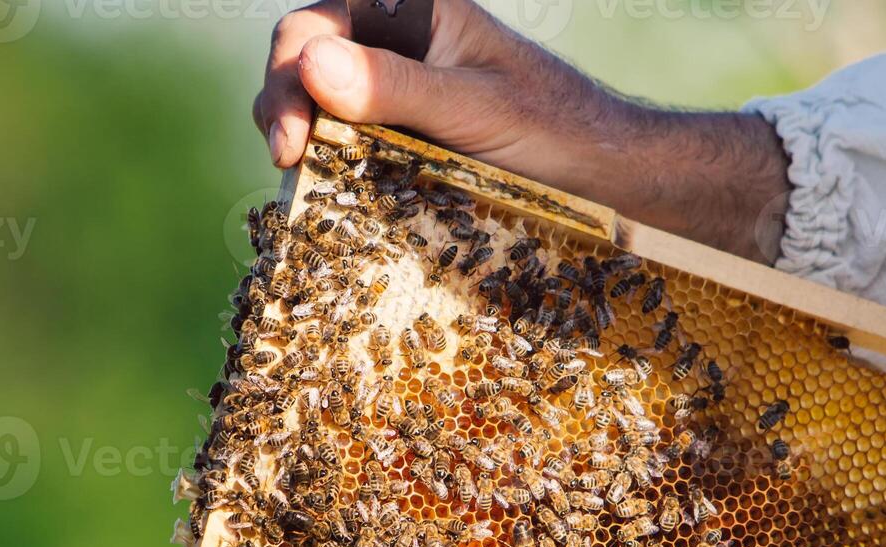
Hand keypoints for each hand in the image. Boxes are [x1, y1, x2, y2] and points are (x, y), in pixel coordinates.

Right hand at [253, 0, 789, 261]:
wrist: (604, 180)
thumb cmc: (553, 132)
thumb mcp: (473, 109)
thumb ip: (396, 86)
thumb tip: (312, 62)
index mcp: (414, 6)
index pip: (319, 19)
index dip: (290, 68)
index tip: (293, 134)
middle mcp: (393, 40)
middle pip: (302, 56)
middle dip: (282, 102)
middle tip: (287, 159)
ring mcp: (388, 91)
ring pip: (311, 100)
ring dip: (293, 132)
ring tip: (297, 175)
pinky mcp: (391, 138)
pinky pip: (337, 141)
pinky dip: (318, 162)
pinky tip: (317, 190)